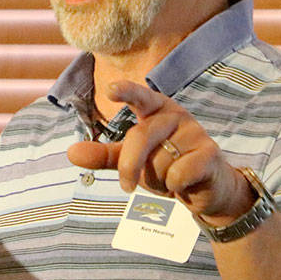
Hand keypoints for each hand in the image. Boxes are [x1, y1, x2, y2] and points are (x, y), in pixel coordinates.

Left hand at [67, 80, 254, 222]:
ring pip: (159, 161)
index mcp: (156, 110)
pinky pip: (178, 174)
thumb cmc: (167, 166)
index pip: (140, 96)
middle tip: (127, 188)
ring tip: (171, 178)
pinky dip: (176, 186)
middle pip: (140, 137)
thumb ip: (104, 155)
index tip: (111, 90)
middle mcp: (176, 115)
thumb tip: (71, 153)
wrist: (208, 189)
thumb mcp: (133, 160)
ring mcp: (195, 132)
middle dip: (129, 167)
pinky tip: (187, 183)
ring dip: (159, 180)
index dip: (126, 91)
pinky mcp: (209, 154)